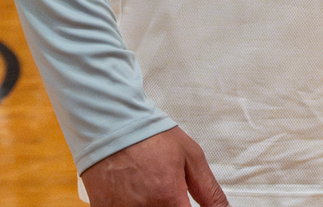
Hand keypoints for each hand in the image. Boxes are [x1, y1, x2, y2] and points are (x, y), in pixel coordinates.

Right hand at [81, 127, 227, 206]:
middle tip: (170, 192)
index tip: (188, 203)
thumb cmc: (153, 137)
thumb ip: (209, 191)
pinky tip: (137, 192)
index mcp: (168, 198)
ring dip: (154, 204)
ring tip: (151, 186)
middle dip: (173, 206)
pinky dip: (134, 204)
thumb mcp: (192, 157)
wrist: (113, 125)